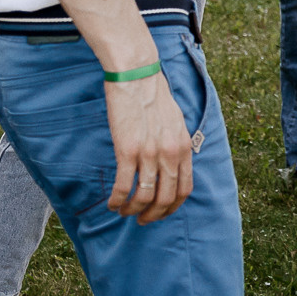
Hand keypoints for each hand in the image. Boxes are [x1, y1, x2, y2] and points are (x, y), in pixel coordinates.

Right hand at [105, 72, 194, 221]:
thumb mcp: (176, 121)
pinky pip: (123, 186)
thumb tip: (172, 164)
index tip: (161, 212)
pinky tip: (111, 203)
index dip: (172, 207)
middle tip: (141, 220)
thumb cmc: (154, 95)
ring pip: (143, 197)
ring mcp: (149, 153)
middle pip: (165, 198)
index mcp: (183, 147)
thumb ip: (176, 144)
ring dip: (133, 210)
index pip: (184, 189)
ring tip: (123, 212)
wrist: (137, 75)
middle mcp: (170, 153)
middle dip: (153, 215)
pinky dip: (117, 200)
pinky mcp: (127, 150)